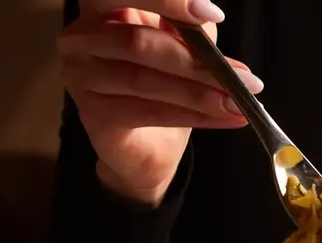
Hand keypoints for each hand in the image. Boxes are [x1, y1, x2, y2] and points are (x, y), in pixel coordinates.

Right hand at [60, 0, 263, 205]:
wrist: (148, 149)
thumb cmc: (163, 91)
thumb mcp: (182, 48)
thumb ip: (190, 28)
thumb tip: (209, 16)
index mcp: (101, 7)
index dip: (168, 1)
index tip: (214, 14)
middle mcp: (81, 36)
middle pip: (136, 40)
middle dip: (193, 58)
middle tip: (240, 75)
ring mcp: (81, 76)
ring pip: (145, 80)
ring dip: (199, 93)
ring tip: (238, 102)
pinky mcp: (94, 114)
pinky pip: (148, 112)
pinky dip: (194, 116)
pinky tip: (226, 118)